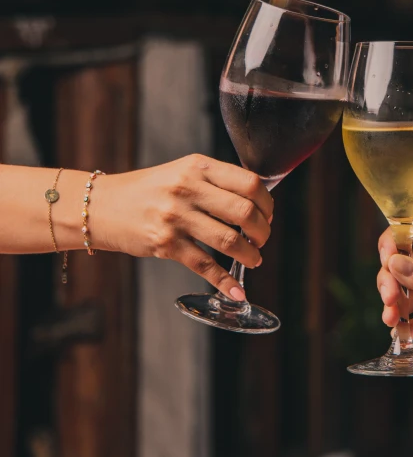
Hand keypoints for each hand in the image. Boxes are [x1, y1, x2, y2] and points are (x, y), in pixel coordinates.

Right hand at [94, 154, 272, 299]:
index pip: (250, 183)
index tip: (266, 215)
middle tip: (261, 240)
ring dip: (250, 255)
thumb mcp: (182, 172)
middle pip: (245, 212)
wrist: (101, 206)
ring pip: (229, 240)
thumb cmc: (148, 190)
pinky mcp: (165, 244)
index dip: (267, 203)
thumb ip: (215, 181)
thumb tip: (256, 202)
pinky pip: (204, 266)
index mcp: (197, 166)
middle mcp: (187, 188)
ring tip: (253, 259)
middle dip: (262, 231)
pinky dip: (225, 282)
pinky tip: (236, 290)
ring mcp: (175, 217)